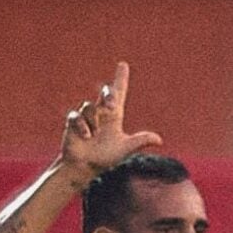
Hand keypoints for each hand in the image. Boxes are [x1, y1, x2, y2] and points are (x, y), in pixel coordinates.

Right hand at [61, 62, 161, 177]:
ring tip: (94, 136)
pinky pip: (77, 117)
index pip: (119, 94)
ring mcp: (86, 117)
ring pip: (90, 107)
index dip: (120, 79)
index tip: (123, 64)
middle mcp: (101, 113)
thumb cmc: (106, 158)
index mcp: (114, 117)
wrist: (86, 167)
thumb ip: (140, 141)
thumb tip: (159, 140)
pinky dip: (82, 126)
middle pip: (105, 93)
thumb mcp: (125, 148)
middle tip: (113, 105)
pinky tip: (86, 136)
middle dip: (108, 95)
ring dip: (94, 121)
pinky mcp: (73, 122)